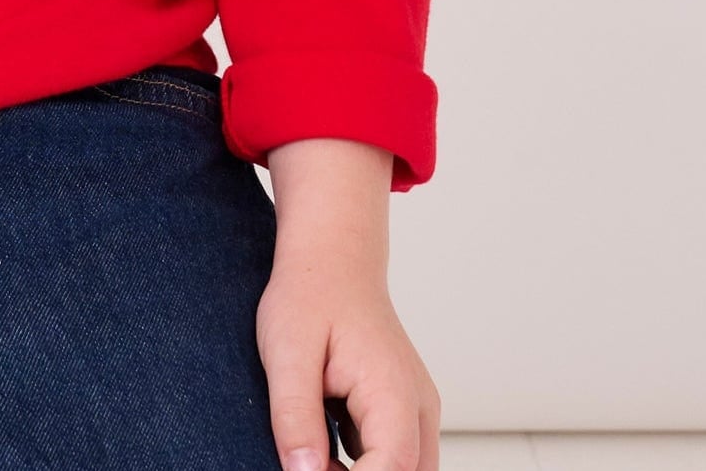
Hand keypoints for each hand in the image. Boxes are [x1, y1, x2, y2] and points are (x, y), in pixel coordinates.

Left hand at [258, 137, 439, 470]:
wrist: (331, 256)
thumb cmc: (310, 295)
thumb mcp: (286, 353)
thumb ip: (295, 418)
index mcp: (393, 393)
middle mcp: (419, 407)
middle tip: (307, 461)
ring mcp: (417, 410)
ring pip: (404, 470)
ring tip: (313, 451)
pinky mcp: (405, 412)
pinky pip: (395, 458)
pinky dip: (365, 467)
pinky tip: (323, 446)